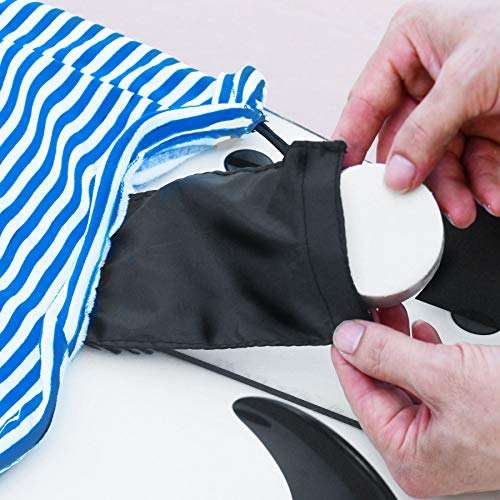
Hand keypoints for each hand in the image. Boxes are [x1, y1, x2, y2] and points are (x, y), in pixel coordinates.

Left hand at [331, 309, 499, 496]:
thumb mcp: (445, 377)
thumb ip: (389, 356)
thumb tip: (348, 340)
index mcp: (412, 457)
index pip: (361, 397)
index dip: (348, 356)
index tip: (342, 329)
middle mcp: (427, 453)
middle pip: (381, 388)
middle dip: (374, 345)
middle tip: (366, 314)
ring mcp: (448, 437)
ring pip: (405, 381)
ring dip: (396, 345)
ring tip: (389, 315)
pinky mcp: (466, 418)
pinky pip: (431, 383)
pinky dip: (422, 354)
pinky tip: (420, 334)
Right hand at [333, 0, 499, 227]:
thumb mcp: (469, 75)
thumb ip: (427, 127)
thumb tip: (398, 171)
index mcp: (409, 46)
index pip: (366, 102)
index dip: (352, 139)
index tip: (344, 173)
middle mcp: (428, 78)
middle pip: (404, 140)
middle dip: (417, 176)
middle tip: (412, 203)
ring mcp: (456, 104)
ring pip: (438, 160)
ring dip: (451, 189)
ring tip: (460, 208)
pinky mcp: (483, 124)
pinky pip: (473, 162)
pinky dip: (481, 183)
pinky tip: (486, 195)